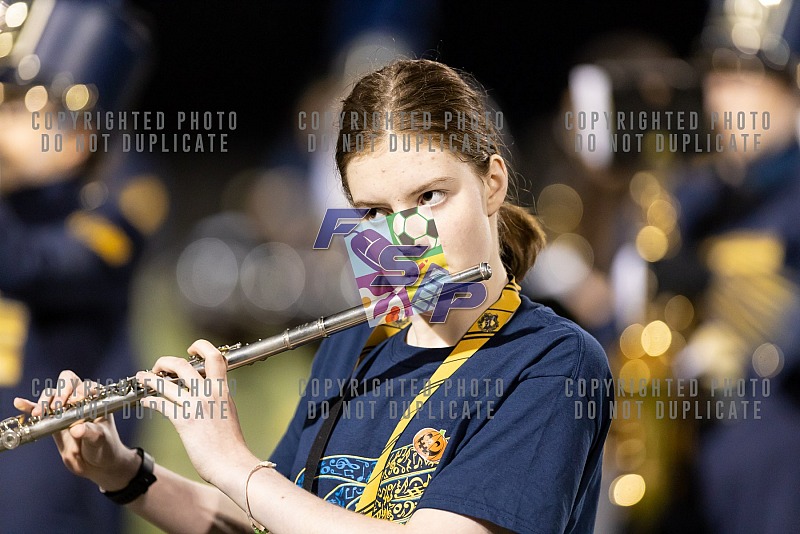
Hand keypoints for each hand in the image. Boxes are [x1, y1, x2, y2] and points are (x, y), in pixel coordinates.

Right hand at [13, 370, 140, 490]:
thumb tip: (77, 428)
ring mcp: (64, 408)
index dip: (81, 390)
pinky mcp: (50, 419)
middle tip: (59, 406)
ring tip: (41, 413)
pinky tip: (20, 403)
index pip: (87, 386)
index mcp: (97, 399)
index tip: (77, 401)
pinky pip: (37, 409)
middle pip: (67, 382)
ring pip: (51, 394)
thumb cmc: (104, 446)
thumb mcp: (100, 439)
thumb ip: (90, 432)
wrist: (95, 462)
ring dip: (45, 400)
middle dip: (62, 391)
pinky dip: (28, 405)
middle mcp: (79, 399)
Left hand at [136, 340, 255, 485]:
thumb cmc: (231, 444)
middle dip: (167, 361)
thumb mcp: (229, 412)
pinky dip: (151, 400)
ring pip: (167, 384)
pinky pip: (162, 405)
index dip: (201, 347)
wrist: (232, 464)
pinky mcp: (184, 422)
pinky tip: (146, 401)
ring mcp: (196, 406)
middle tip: (159, 366)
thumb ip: (218, 399)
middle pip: (183, 365)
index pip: (215, 357)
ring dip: (150, 378)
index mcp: (223, 390)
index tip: (191, 349)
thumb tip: (209, 393)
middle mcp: (209, 394)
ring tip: (141, 377)